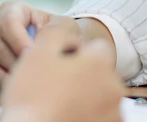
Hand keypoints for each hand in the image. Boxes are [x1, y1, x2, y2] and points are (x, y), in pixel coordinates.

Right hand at [0, 2, 79, 102]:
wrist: (62, 54)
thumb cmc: (62, 38)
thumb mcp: (65, 26)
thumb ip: (57, 29)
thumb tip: (42, 45)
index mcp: (12, 11)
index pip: (8, 22)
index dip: (19, 40)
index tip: (33, 56)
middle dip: (18, 64)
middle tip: (36, 74)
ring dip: (10, 81)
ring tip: (30, 86)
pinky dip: (1, 95)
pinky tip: (20, 95)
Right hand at [0, 24, 122, 121]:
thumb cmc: (32, 99)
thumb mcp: (37, 53)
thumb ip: (56, 32)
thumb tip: (66, 32)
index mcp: (99, 63)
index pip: (97, 48)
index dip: (77, 53)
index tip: (61, 64)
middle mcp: (113, 89)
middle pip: (100, 74)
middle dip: (83, 77)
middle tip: (57, 87)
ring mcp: (113, 114)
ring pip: (100, 97)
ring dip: (85, 98)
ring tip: (59, 105)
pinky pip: (100, 117)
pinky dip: (87, 116)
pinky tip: (66, 116)